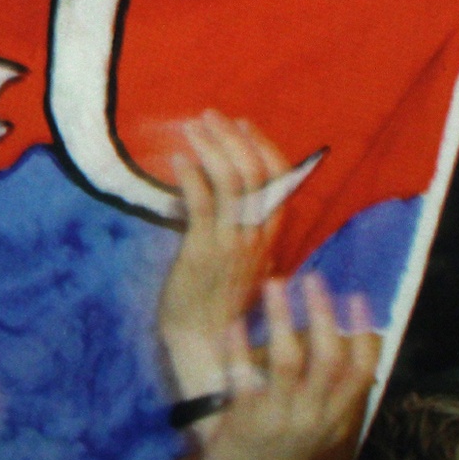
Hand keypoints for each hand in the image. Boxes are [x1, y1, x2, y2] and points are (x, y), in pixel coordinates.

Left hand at [159, 111, 289, 419]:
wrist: (207, 344)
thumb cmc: (218, 296)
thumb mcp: (240, 255)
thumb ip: (237, 220)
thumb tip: (215, 181)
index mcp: (271, 233)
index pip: (280, 178)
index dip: (262, 145)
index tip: (242, 123)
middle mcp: (258, 235)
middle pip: (256, 171)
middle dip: (231, 137)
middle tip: (208, 115)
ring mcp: (233, 243)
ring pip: (233, 182)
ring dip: (211, 148)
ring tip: (191, 127)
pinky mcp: (204, 253)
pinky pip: (203, 206)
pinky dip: (192, 177)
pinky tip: (178, 159)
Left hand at [198, 273, 378, 459]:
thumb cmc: (285, 442)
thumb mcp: (319, 418)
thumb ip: (332, 385)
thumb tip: (347, 336)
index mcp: (334, 413)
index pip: (363, 371)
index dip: (363, 332)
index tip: (357, 296)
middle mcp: (313, 414)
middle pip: (328, 360)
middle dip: (323, 315)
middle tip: (313, 278)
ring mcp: (280, 416)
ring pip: (287, 362)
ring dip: (282, 319)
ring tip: (273, 284)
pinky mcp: (245, 419)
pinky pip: (244, 378)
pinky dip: (239, 348)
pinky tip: (234, 323)